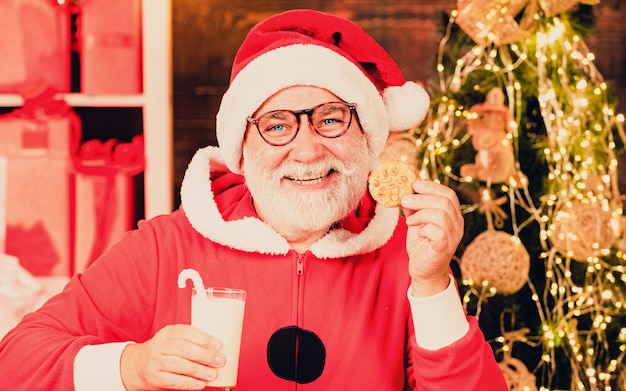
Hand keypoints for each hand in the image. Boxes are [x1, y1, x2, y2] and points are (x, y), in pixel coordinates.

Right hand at [120, 324, 225, 389]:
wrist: (138, 365)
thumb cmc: (166, 351)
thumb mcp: (174, 340)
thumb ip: (192, 341)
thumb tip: (219, 349)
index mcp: (167, 332)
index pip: (185, 332)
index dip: (203, 338)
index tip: (218, 344)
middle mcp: (159, 346)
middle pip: (183, 349)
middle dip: (204, 355)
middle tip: (220, 360)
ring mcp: (155, 362)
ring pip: (178, 365)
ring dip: (198, 370)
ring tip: (213, 374)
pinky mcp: (155, 378)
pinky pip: (173, 381)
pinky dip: (189, 383)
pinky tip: (201, 384)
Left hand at [400, 180, 463, 297]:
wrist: (424, 271)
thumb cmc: (422, 245)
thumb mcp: (416, 222)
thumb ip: (413, 208)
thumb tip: (403, 193)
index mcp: (453, 215)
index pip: (449, 194)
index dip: (431, 186)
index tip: (414, 184)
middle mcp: (457, 225)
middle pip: (444, 202)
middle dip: (421, 198)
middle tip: (404, 200)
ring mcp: (453, 237)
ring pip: (441, 215)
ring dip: (420, 214)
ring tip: (409, 221)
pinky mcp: (444, 248)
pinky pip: (437, 232)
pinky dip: (424, 228)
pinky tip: (417, 232)